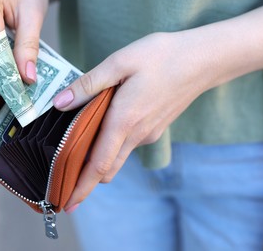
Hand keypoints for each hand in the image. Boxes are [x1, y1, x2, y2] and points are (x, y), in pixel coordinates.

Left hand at [53, 31, 217, 212]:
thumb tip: (60, 103)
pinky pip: (128, 145)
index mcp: (124, 120)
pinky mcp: (155, 128)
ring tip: (76, 152)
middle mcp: (136, 134)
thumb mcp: (120, 62)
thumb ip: (88, 85)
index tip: (66, 205)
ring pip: (117, 158)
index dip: (81, 188)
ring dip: (97, 163)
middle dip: (85, 180)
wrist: (203, 60)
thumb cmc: (162, 56)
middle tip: (62, 179)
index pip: (98, 165)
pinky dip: (111, 146)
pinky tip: (102, 128)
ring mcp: (148, 134)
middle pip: (106, 169)